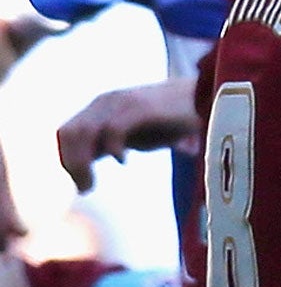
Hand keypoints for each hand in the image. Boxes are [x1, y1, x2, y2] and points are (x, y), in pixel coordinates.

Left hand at [57, 77, 201, 192]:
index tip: (83, 183)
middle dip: (71, 164)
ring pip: (84, 132)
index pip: (66, 133)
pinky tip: (124, 161)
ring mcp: (123, 102)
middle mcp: (107, 101)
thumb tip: (85, 169)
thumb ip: (111, 144)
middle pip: (69, 133)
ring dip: (82, 163)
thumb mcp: (136, 134)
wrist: (208, 99)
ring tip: (94, 183)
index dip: (67, 160)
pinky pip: (112, 130)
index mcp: (102, 106)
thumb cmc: (174, 121)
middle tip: (87, 187)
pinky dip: (113, 149)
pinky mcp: (141, 107)